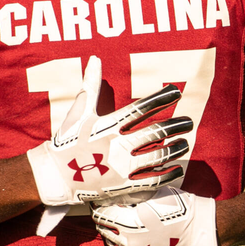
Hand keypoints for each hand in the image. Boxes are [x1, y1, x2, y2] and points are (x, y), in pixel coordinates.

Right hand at [28, 56, 191, 234]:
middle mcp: (117, 145)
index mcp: (108, 125)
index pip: (141, 108)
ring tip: (186, 143)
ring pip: (158, 155)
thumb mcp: (79, 112)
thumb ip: (90, 86)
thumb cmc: (68, 142)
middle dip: (176, 125)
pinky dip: (168, 174)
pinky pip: (152, 180)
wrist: (55, 177)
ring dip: (176, 149)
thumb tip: (95, 59)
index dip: (161, 99)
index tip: (176, 92)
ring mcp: (121, 167)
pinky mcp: (123, 187)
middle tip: (189, 122)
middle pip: (155, 132)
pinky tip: (178, 168)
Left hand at [92, 187, 227, 245]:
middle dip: (106, 219)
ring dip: (115, 232)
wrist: (199, 232)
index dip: (101, 205)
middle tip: (111, 209)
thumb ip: (131, 196)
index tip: (102, 201)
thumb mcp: (154, 194)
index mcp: (129, 223)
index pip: (102, 214)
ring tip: (124, 222)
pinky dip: (125, 245)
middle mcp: (129, 243)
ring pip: (113, 243)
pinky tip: (134, 235)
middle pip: (104, 229)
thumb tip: (114, 196)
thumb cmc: (179, 209)